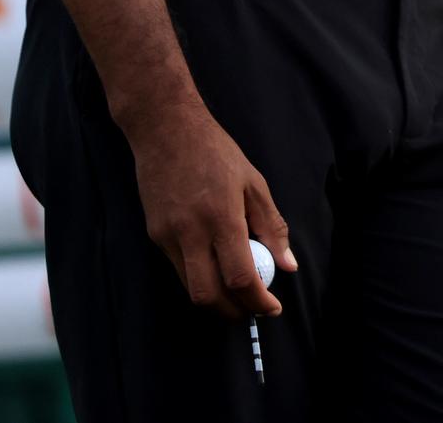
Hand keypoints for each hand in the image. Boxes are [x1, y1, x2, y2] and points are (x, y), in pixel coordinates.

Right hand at [123, 102, 296, 318]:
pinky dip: (200, 278)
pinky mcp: (154, 235)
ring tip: (239, 294)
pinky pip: (178, 269)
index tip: (272, 308)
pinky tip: (216, 268)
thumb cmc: (216, 152)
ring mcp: (167, 236)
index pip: (240, 277)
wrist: (165, 131)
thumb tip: (289, 266)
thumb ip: (273, 226)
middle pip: (208, 295)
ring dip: (216, 300)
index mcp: (221, 217)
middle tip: (253, 310)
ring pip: (190, 287)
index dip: (257, 301)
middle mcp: (190, 232)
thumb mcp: (254, 183)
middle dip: (233, 312)